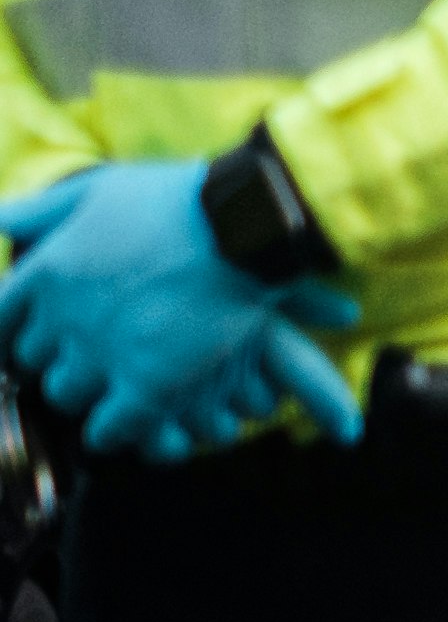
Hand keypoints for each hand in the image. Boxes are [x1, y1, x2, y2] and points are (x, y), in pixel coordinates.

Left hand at [0, 164, 360, 459]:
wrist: (248, 226)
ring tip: (112, 388)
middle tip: (90, 357)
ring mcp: (106, 352)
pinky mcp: (150, 384)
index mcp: (47, 269)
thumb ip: (44, 208)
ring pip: (65, 394)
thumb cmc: (178, 202)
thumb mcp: (98, 190)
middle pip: (33, 360)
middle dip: (58, 358)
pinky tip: (127, 424)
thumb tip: (3, 222)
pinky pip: (110, 428)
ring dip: (85, 393)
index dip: (13, 334)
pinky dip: (112, 431)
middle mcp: (64, 315)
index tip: (33, 340)